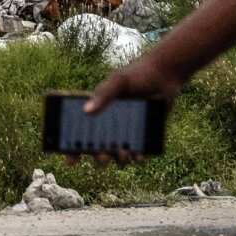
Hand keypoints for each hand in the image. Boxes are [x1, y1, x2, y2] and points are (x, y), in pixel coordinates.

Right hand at [72, 53, 187, 165]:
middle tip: (102, 157)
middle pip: (98, 148)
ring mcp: (128, 131)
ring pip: (118, 154)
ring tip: (123, 154)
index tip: (71, 160)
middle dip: (98, 157)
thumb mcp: (118, 81)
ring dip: (118, 159)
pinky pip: (139, 153)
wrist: (165, 75)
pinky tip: (140, 156)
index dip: (73, 148)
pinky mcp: (144, 135)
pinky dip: (138, 158)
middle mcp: (111, 124)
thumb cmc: (138, 74)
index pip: (81, 133)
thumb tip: (86, 112)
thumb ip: (103, 94)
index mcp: (99, 111)